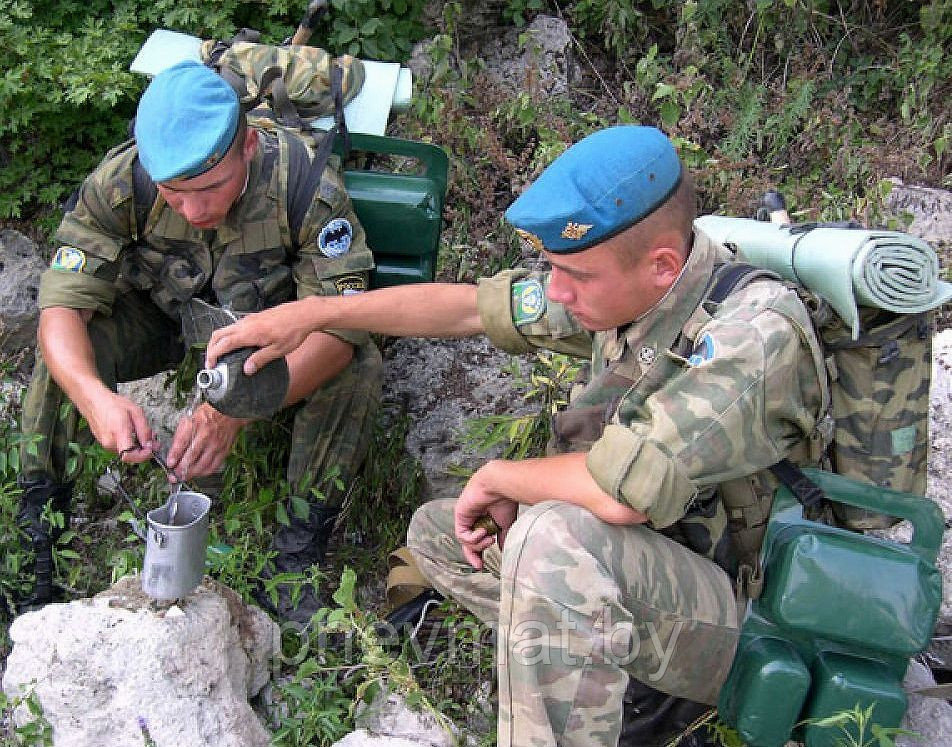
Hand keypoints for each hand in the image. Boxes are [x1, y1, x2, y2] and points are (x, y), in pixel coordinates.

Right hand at [83, 390, 155, 462]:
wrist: (94, 401)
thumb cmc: (113, 404)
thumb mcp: (135, 412)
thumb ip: (144, 430)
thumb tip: (149, 444)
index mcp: (118, 433)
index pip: (129, 456)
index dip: (143, 456)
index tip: (151, 449)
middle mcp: (110, 442)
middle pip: (131, 456)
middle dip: (144, 449)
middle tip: (153, 440)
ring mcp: (106, 444)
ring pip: (127, 452)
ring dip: (137, 446)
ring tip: (143, 433)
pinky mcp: (105, 444)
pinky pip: (121, 448)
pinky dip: (130, 444)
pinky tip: (133, 433)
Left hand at [164, 402, 246, 480]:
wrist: (228, 411)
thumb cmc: (207, 415)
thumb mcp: (189, 419)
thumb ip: (180, 435)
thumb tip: (173, 452)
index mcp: (195, 424)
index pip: (182, 442)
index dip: (174, 455)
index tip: (169, 463)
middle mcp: (206, 435)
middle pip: (192, 456)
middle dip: (181, 469)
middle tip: (174, 475)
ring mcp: (216, 444)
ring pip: (202, 464)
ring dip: (192, 473)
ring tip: (184, 476)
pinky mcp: (224, 450)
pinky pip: (213, 466)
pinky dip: (204, 472)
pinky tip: (198, 473)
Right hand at [205, 300, 319, 374]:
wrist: (303, 314)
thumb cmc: (293, 332)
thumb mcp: (278, 350)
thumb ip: (260, 359)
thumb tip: (246, 370)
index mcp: (248, 333)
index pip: (223, 344)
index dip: (213, 355)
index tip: (210, 366)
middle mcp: (245, 324)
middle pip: (219, 334)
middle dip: (211, 348)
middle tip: (211, 361)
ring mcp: (249, 319)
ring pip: (226, 328)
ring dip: (219, 341)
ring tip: (220, 354)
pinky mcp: (254, 317)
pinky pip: (235, 326)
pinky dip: (228, 335)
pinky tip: (235, 344)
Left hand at [454, 462, 518, 569]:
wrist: (500, 486)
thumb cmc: (505, 500)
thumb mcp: (505, 525)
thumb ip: (502, 538)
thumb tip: (503, 551)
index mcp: (484, 521)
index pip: (477, 541)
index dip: (479, 553)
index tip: (483, 565)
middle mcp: (473, 520)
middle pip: (468, 543)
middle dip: (473, 556)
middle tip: (479, 565)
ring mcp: (465, 517)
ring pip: (466, 541)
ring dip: (478, 545)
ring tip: (489, 539)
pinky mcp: (459, 515)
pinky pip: (462, 535)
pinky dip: (473, 538)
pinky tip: (482, 531)